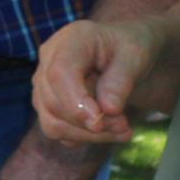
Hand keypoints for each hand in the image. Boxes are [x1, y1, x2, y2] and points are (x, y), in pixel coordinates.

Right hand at [31, 16, 179, 149]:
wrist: (124, 54)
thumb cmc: (129, 49)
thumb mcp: (135, 57)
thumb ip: (121, 80)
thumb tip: (108, 110)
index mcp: (70, 41)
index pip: (59, 74)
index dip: (75, 102)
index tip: (99, 123)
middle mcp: (48, 61)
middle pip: (53, 102)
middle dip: (90, 123)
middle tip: (126, 126)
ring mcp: (44, 84)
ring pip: (51, 122)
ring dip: (88, 135)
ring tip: (122, 130)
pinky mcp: (47, 104)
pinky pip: (58, 130)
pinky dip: (84, 137)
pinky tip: (110, 131)